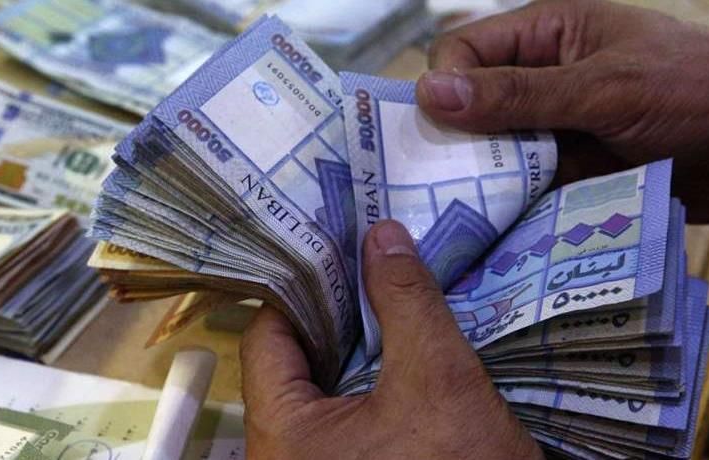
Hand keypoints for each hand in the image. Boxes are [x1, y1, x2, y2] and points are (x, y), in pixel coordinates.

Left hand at [239, 220, 541, 458]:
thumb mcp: (439, 380)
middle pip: (295, 359)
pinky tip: (405, 349)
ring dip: (360, 344)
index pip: (268, 334)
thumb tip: (382, 235)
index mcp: (281, 432)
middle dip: (337, 310)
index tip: (341, 247)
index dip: (304, 284)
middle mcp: (284, 452)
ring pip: (325, 386)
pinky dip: (373, 379)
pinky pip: (348, 415)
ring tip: (391, 294)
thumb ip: (406, 302)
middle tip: (371, 263)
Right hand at [416, 0, 708, 221]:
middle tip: (445, 181)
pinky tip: (501, 225)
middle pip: (470, 105)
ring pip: (492, 151)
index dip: (446, 86)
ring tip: (471, 209)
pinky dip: (513, 204)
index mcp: (549, 33)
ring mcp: (556, 127)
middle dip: (457, 139)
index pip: (464, 51)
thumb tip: (430, 93)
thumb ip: (517, 94)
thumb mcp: (604, 88)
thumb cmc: (695, 94)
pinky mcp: (570, 171)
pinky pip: (524, 186)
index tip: (441, 131)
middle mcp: (543, 78)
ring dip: (485, 178)